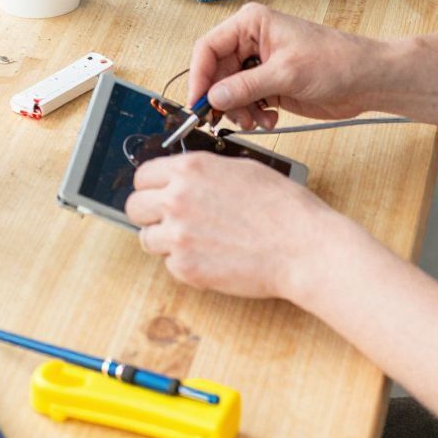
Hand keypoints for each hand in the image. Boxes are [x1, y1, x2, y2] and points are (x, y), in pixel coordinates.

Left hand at [125, 150, 330, 299]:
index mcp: (189, 169)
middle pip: (135, 207)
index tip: (158, 195)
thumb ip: (203, 173)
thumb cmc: (282, 207)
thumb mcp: (240, 169)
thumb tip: (183, 179)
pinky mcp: (186, 268)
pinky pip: (170, 266)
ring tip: (194, 243)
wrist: (302, 247)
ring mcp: (178, 236)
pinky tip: (212, 258)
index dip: (151, 186)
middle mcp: (176, 199)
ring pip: (147, 239)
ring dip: (165, 242)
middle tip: (169, 221)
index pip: (143, 175)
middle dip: (149, 214)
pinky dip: (186, 265)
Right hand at [187, 1, 384, 130]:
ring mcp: (260, 64)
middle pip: (217, 72)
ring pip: (229, 91)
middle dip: (222, 98)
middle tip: (227, 120)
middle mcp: (251, 41)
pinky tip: (270, 119)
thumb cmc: (335, 61)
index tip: (198, 102)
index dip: (199, 76)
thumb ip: (245, 86)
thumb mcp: (286, 74)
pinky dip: (253, 114)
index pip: (208, 48)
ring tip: (257, 121)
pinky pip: (246, 101)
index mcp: (251, 24)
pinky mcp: (270, 84)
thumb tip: (212, 98)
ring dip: (239, 110)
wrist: (366, 80)